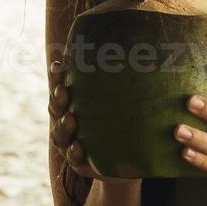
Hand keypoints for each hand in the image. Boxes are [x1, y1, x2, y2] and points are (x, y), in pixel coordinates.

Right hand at [48, 50, 134, 182]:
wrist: (135, 159)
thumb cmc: (130, 121)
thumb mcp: (129, 99)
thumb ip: (130, 77)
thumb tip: (150, 43)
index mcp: (77, 102)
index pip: (62, 85)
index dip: (57, 76)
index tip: (59, 65)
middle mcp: (69, 121)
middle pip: (56, 108)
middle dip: (57, 99)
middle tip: (64, 90)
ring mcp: (72, 142)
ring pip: (59, 133)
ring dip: (63, 125)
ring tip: (71, 119)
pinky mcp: (82, 163)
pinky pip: (73, 158)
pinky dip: (74, 151)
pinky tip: (78, 146)